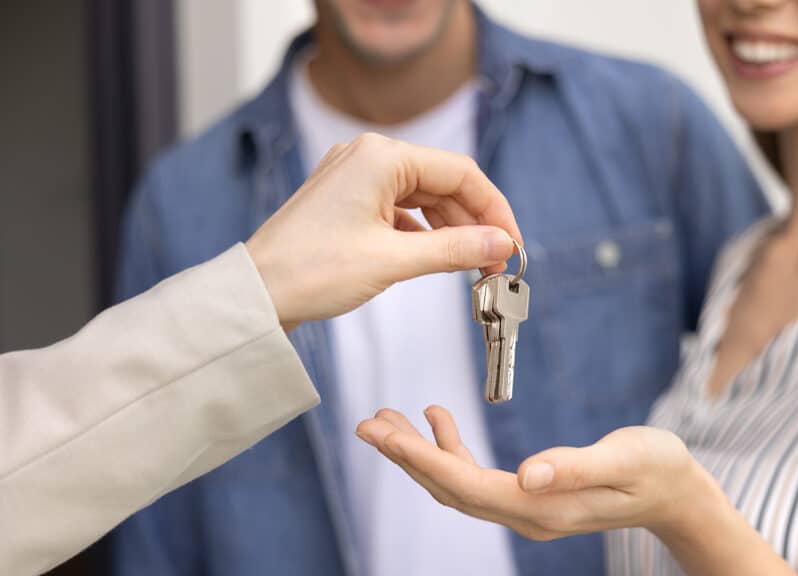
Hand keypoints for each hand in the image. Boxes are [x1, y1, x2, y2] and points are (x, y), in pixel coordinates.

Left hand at [244, 133, 522, 329]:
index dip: (494, 210)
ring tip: (473, 267)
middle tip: (496, 264)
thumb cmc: (311, 271)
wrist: (255, 294)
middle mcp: (369, 157)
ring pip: (424, 198)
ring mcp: (356, 178)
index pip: (460, 173)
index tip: (512, 245)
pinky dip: (424, 234)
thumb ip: (455, 249)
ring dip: (451, 231)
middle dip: (474, 223)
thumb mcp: (393, 261)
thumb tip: (501, 244)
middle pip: (443, 183)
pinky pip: (401, 210)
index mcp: (381, 157)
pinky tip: (436, 259)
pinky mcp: (348, 201)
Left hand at [355, 406, 709, 541]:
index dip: (420, 458)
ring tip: (388, 420)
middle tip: (366, 425)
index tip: (383, 433)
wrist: (676, 492)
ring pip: (457, 484)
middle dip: (405, 456)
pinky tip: (439, 420)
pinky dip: (450, 450)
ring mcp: (528, 507)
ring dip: (420, 453)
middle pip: (450, 488)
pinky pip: (476, 477)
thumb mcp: (624, 459)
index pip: (465, 485)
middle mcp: (527, 512)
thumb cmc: (657, 468)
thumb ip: (575, 467)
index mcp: (543, 506)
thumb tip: (527, 473)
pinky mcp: (531, 495)